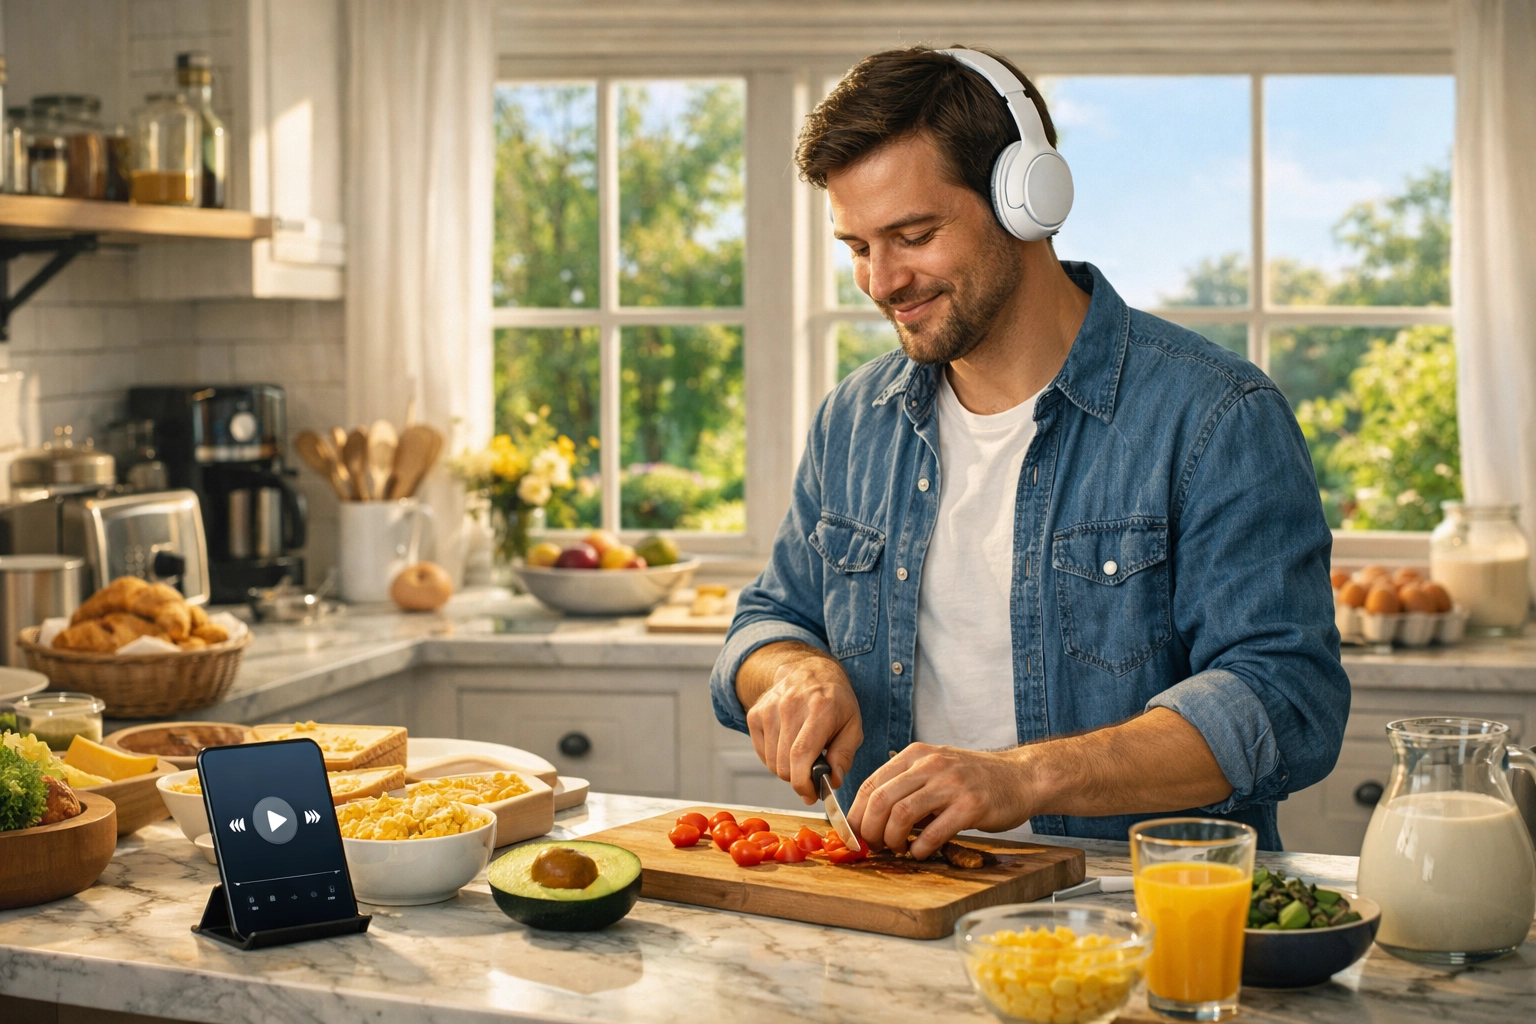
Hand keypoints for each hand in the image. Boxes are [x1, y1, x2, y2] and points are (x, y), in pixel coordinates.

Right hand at [745, 654, 862, 803]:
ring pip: (772, 763)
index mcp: (819, 709)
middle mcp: (790, 706)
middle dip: (799, 780)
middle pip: (784, 764)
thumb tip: (832, 780)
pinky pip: (762, 754)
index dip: (803, 783)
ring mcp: (769, 708)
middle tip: (812, 773)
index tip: (810, 794)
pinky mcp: (756, 713)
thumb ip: (845, 755)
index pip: (801, 755)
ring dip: (787, 769)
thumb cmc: (835, 701)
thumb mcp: (853, 725)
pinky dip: (775, 759)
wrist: (811, 670)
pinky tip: (788, 747)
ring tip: (802, 756)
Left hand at [846, 743, 1034, 859]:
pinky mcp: (971, 805)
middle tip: (874, 847)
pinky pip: (933, 832)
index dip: (856, 815)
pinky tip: (921, 853)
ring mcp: (951, 783)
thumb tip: (871, 819)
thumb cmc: (973, 779)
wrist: (1020, 778)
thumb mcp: (935, 770)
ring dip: (892, 840)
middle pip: (881, 800)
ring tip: (898, 849)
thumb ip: (906, 786)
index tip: (854, 836)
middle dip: (870, 830)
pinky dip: (921, 848)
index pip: (871, 784)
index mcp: (916, 755)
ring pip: (901, 815)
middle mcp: (930, 765)